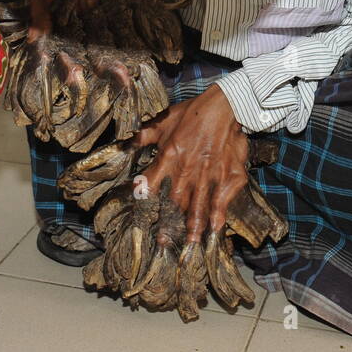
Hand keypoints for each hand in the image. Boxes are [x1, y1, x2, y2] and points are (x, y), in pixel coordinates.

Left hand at [136, 85, 247, 243]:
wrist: (226, 107)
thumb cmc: (192, 113)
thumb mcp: (163, 121)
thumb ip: (143, 136)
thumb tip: (123, 143)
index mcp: (168, 157)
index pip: (151, 183)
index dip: (144, 200)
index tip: (141, 216)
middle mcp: (187, 170)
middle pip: (176, 202)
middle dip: (169, 223)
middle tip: (164, 243)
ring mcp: (209, 175)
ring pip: (199, 205)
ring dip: (193, 226)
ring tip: (190, 244)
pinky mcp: (228, 176)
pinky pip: (222, 199)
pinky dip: (219, 215)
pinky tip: (215, 229)